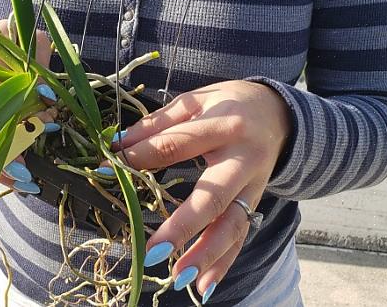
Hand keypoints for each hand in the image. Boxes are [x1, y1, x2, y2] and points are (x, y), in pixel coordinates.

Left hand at [113, 80, 290, 301]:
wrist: (280, 114)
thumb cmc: (230, 104)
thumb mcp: (197, 100)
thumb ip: (159, 122)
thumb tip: (118, 143)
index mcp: (223, 125)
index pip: (176, 144)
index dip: (140, 156)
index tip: (105, 170)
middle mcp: (242, 159)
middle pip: (212, 197)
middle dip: (183, 226)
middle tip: (153, 250)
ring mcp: (252, 186)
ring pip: (231, 225)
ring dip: (206, 255)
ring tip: (178, 277)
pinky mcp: (255, 203)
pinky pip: (241, 236)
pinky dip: (223, 263)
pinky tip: (203, 286)